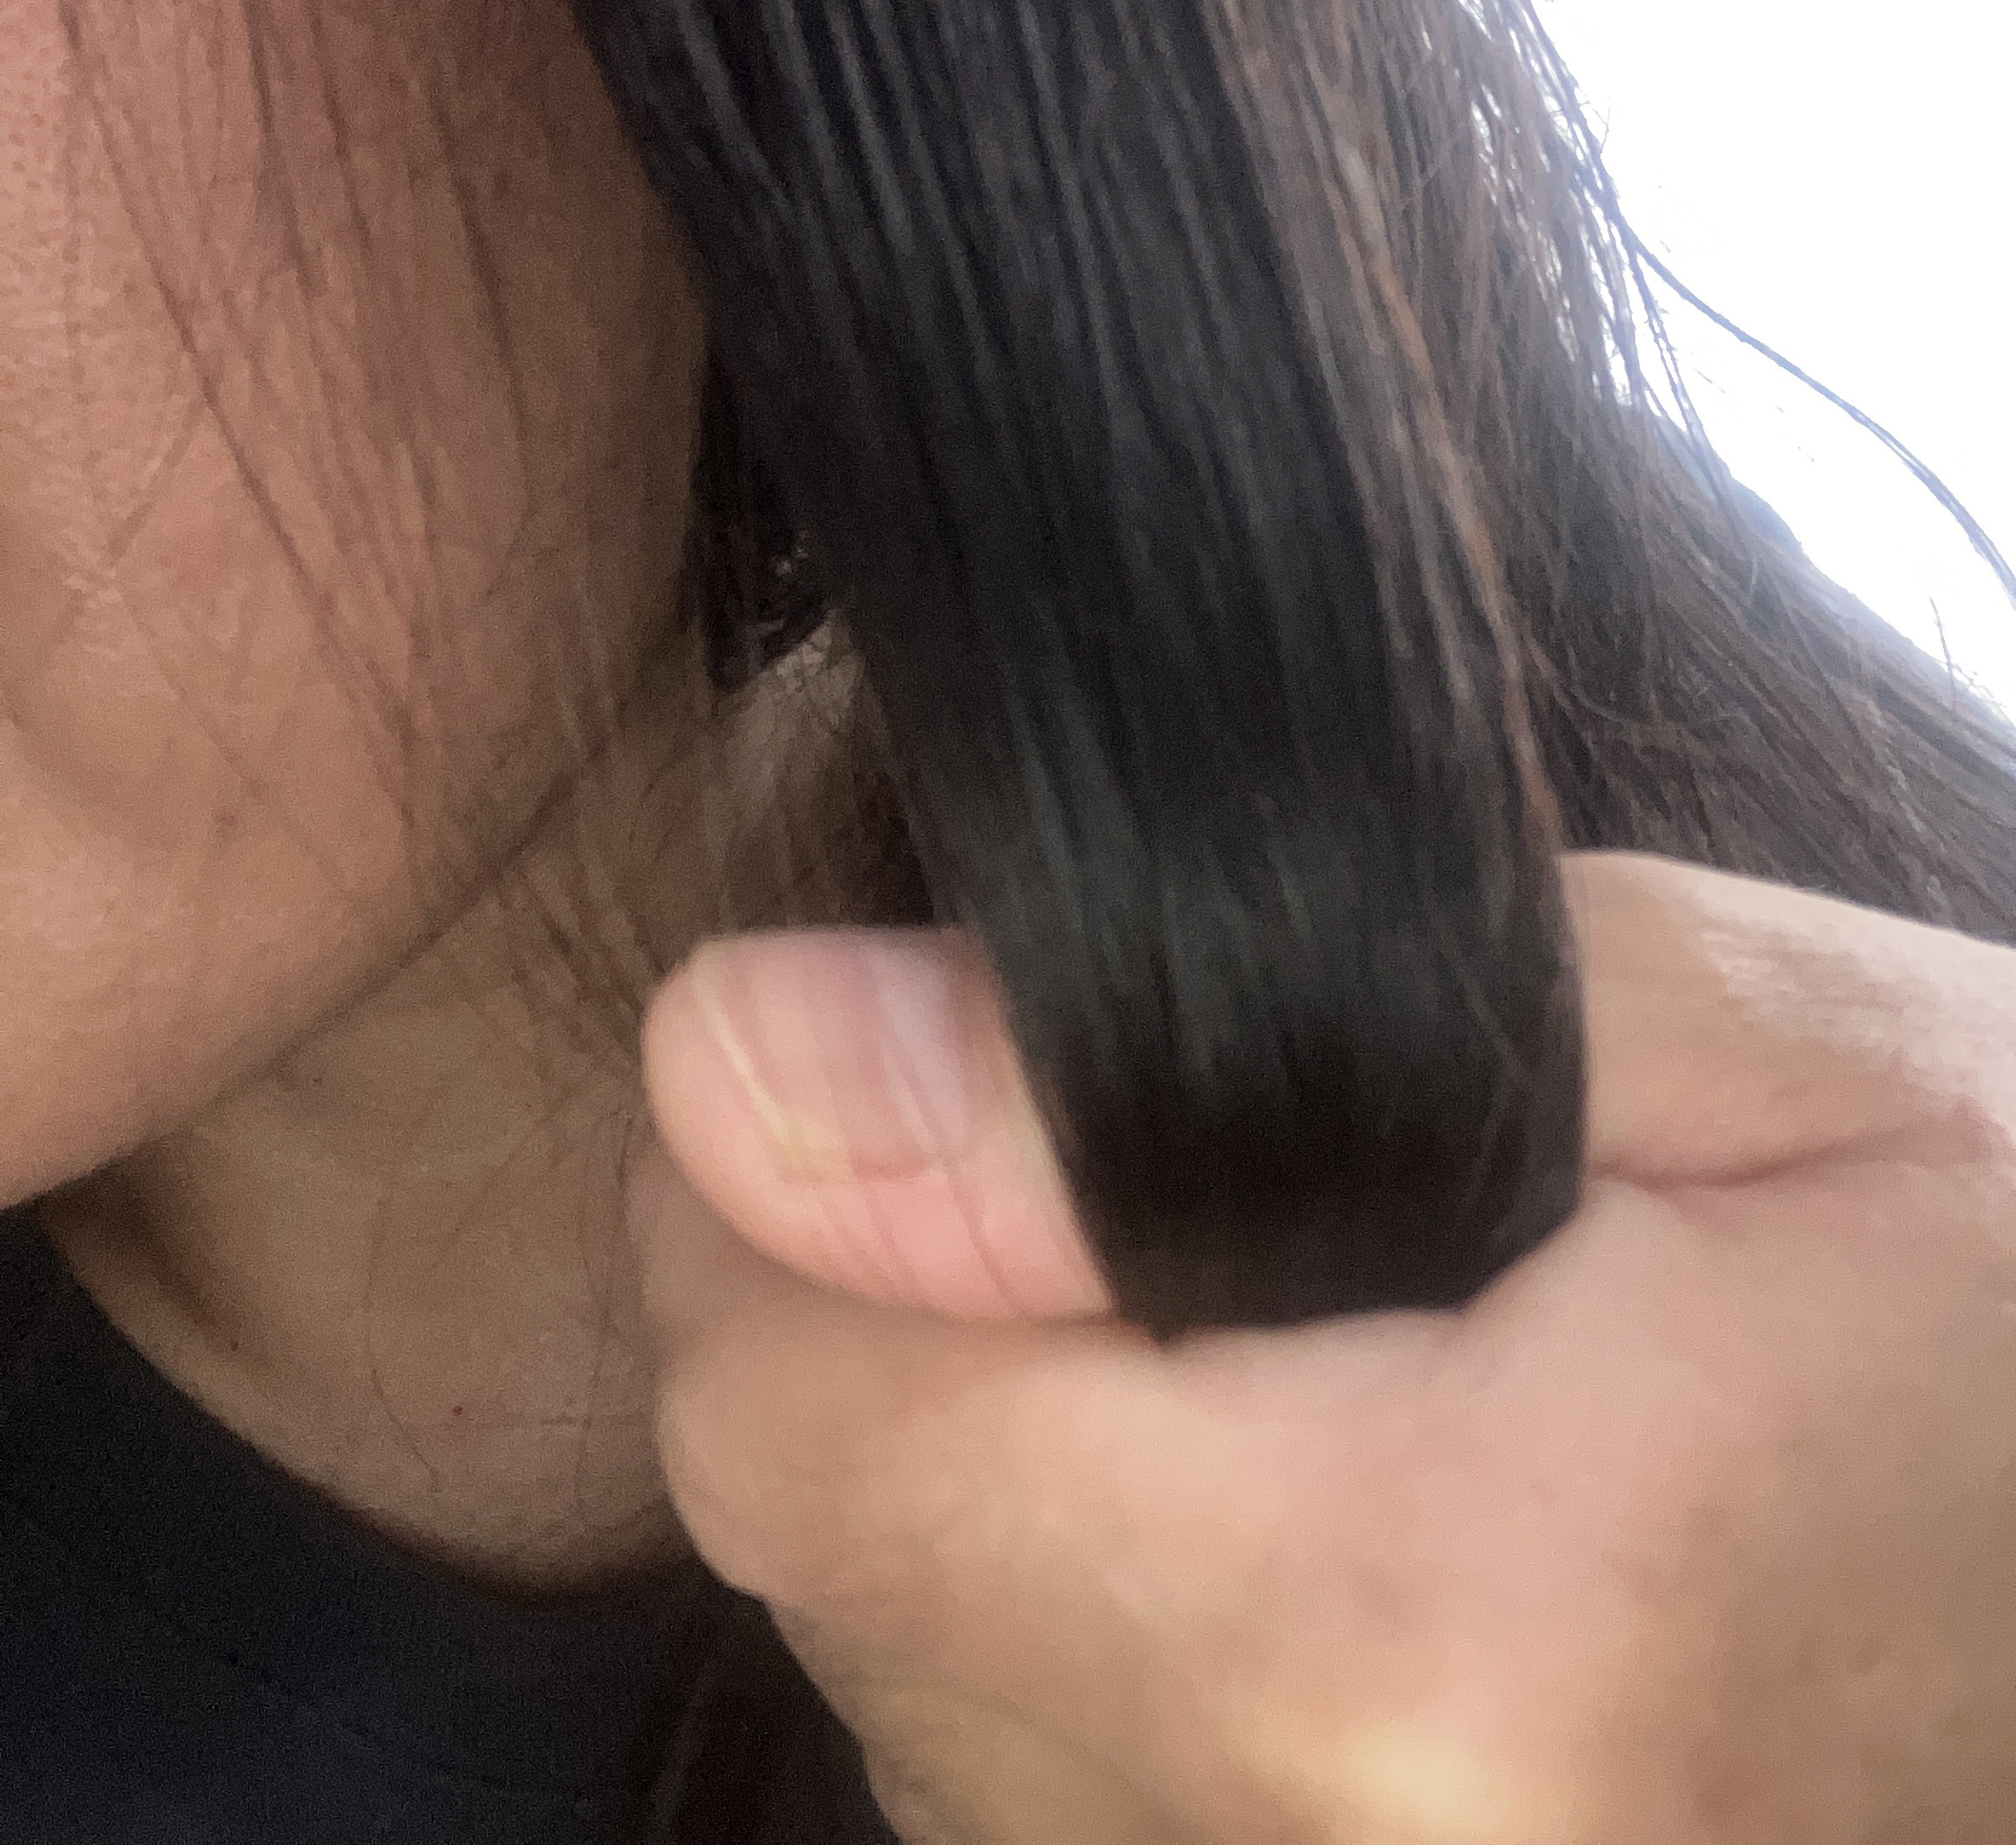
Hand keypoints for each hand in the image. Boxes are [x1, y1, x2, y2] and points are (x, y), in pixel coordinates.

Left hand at [626, 854, 2015, 1844]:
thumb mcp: (1723, 1042)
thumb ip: (1225, 1053)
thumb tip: (739, 1058)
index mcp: (1420, 1639)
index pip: (797, 1418)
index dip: (791, 1188)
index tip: (924, 1048)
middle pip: (825, 1554)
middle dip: (889, 1310)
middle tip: (1128, 1164)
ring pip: (898, 1680)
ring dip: (986, 1470)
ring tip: (1258, 1337)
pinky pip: (1031, 1785)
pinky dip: (1082, 1619)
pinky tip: (1284, 1507)